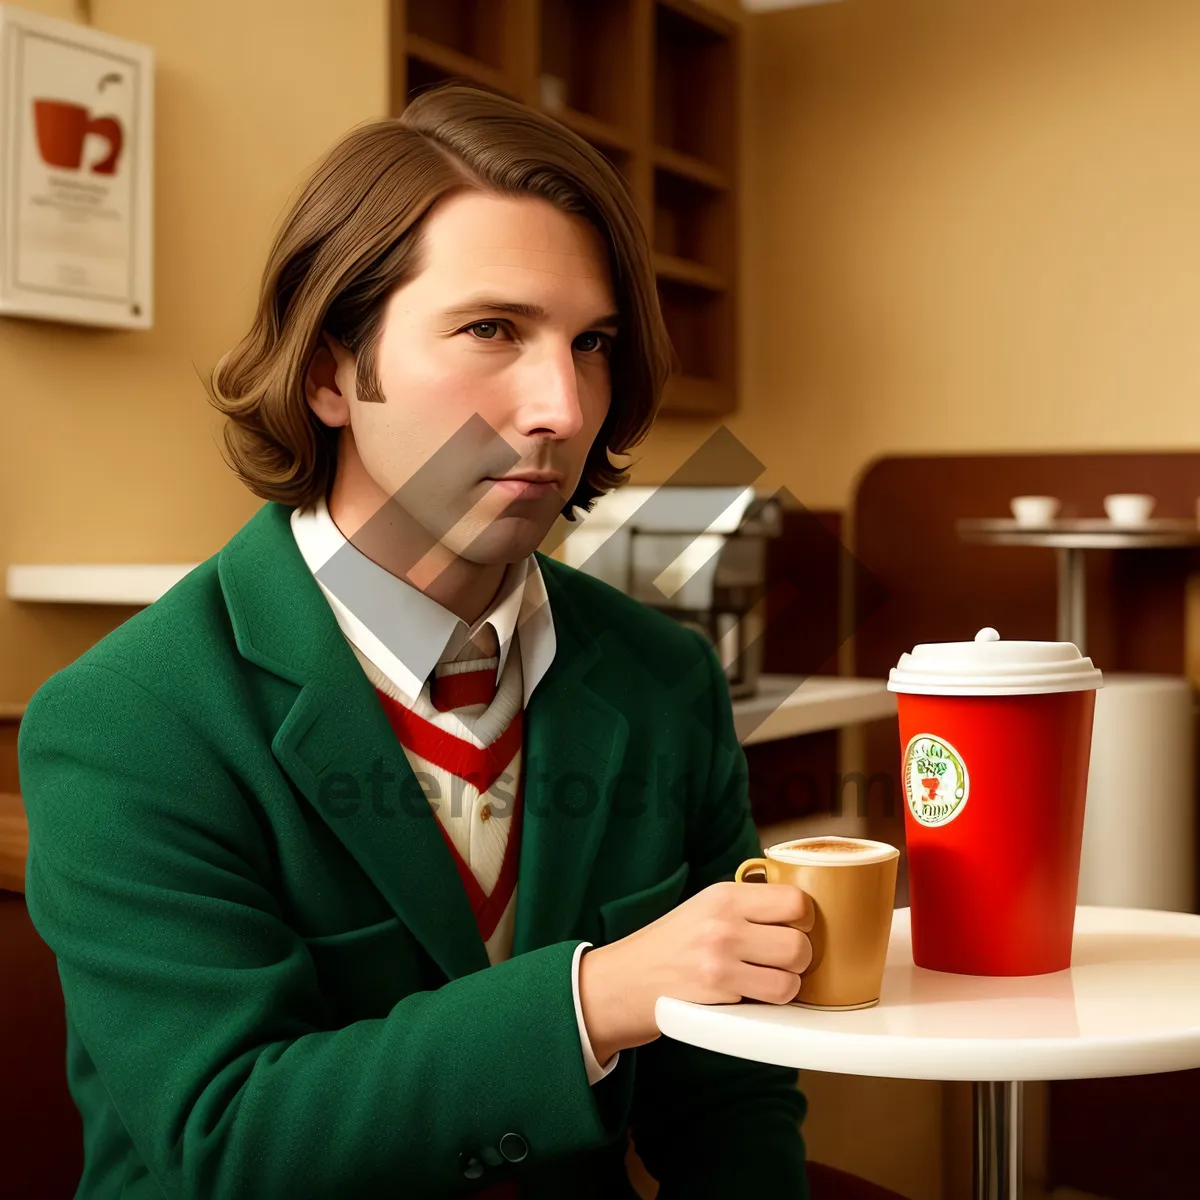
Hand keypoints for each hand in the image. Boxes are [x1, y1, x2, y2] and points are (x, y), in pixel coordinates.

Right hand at [577, 880, 814, 1064]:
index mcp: (723, 895)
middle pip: (801, 942)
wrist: (621, 981)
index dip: (803, 921)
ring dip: (786, 985)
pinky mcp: (716, 994)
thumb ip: (745, 905)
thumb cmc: (668, 946)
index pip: (796, 900)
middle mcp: (723, 922)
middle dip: (798, 958)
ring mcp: (719, 959)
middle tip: (778, 962)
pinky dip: (767, 1004)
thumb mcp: (702, 908)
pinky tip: (747, 997)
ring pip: (792, 977)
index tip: (792, 930)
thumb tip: (800, 909)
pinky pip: (771, 1000)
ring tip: (763, 981)